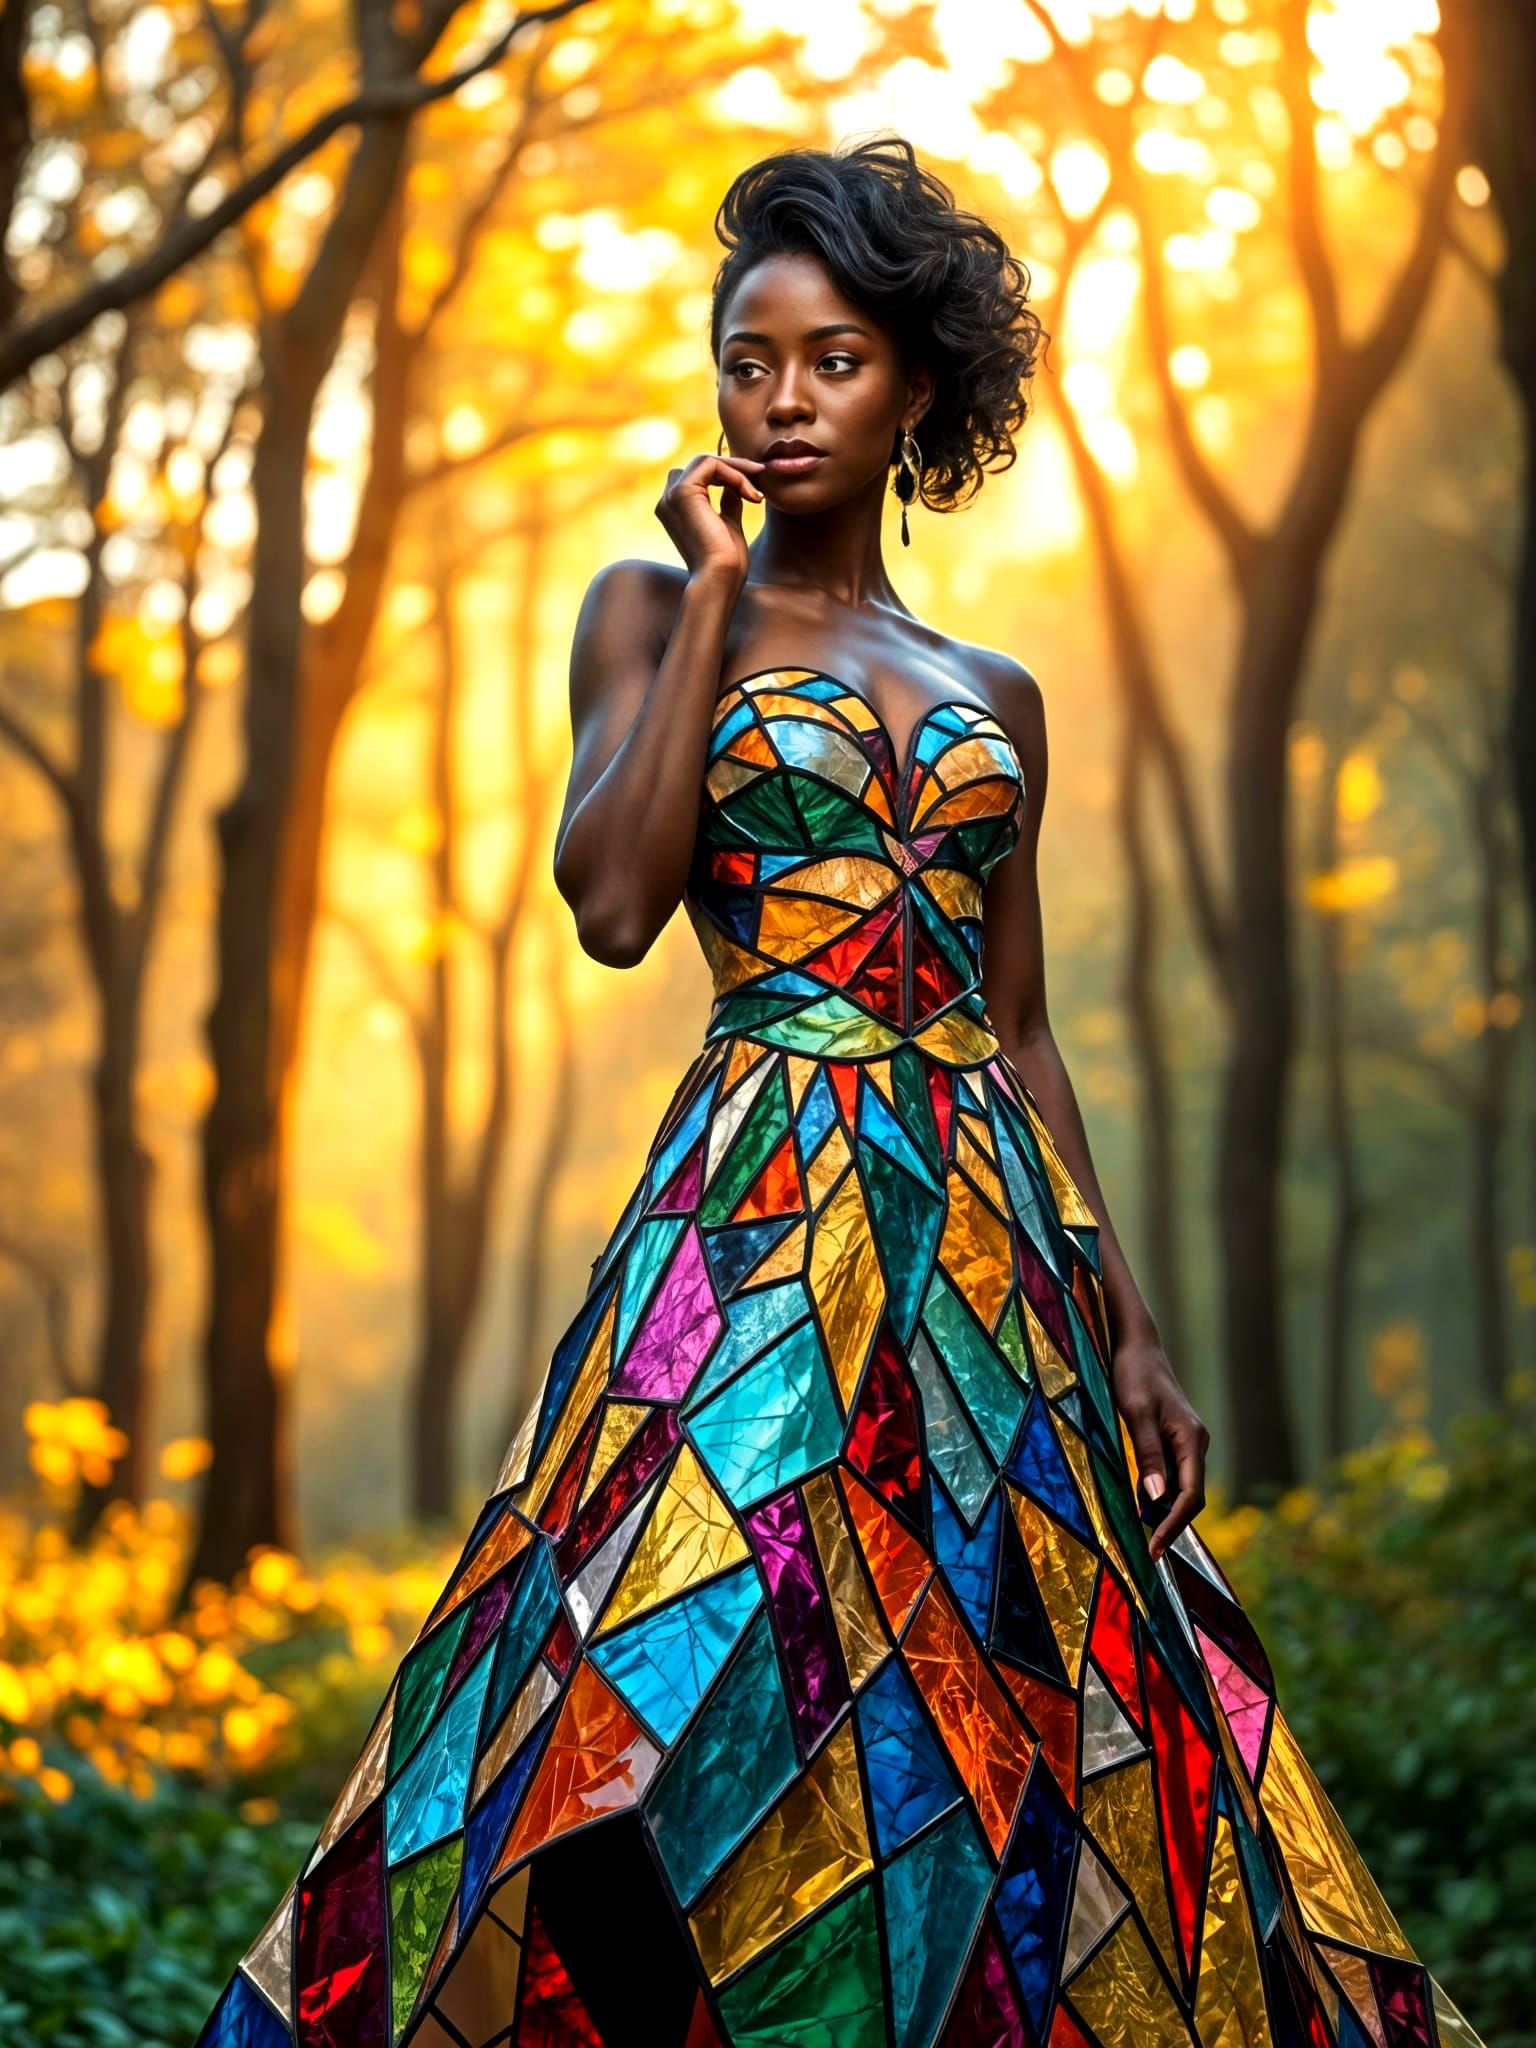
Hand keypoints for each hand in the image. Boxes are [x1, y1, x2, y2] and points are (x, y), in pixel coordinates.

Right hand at [654, 451, 765, 587]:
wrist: (720, 579)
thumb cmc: (726, 562)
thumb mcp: (729, 525)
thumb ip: (728, 503)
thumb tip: (736, 486)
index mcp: (675, 509)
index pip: (700, 475)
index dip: (728, 474)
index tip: (755, 486)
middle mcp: (668, 500)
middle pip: (701, 464)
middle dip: (734, 467)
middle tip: (760, 476)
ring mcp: (671, 495)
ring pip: (706, 460)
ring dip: (736, 470)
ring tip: (756, 491)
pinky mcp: (682, 492)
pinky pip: (711, 464)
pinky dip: (734, 474)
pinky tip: (750, 494)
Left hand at [1109, 1331, 1209, 1564]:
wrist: (1135, 1345)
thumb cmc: (1133, 1374)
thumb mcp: (1136, 1413)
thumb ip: (1148, 1454)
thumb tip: (1157, 1499)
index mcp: (1192, 1440)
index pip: (1190, 1496)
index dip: (1173, 1525)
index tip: (1155, 1548)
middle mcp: (1195, 1444)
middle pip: (1190, 1496)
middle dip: (1170, 1525)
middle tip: (1147, 1551)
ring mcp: (1186, 1442)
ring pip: (1180, 1487)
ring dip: (1163, 1512)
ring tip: (1142, 1536)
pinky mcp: (1172, 1439)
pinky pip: (1170, 1474)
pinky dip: (1157, 1494)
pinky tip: (1139, 1506)